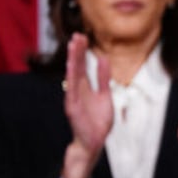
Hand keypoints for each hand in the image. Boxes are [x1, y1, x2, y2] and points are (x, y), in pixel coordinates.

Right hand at [62, 32, 112, 177]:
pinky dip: (72, 79)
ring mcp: (73, 98)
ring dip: (73, 60)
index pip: (82, 65)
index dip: (82, 51)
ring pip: (73, 76)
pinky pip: (72, 90)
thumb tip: (104, 59)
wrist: (92, 142)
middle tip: (78, 35)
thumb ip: (103, 78)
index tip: (83, 36)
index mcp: (84, 87)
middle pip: (76, 67)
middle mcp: (76, 90)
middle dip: (77, 51)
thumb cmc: (98, 121)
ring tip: (74, 46)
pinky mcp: (73, 108)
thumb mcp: (105, 95)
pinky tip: (73, 67)